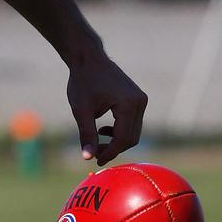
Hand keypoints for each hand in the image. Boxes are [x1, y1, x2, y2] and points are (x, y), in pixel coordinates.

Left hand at [66, 51, 147, 165]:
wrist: (88, 60)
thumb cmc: (82, 82)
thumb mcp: (81, 110)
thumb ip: (87, 134)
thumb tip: (87, 158)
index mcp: (128, 104)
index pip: (123, 138)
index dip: (110, 152)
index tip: (97, 161)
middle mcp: (139, 102)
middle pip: (131, 137)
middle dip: (114, 148)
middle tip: (95, 155)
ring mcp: (140, 100)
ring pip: (133, 131)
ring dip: (117, 140)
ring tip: (97, 141)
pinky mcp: (137, 99)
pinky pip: (132, 123)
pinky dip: (119, 131)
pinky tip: (103, 130)